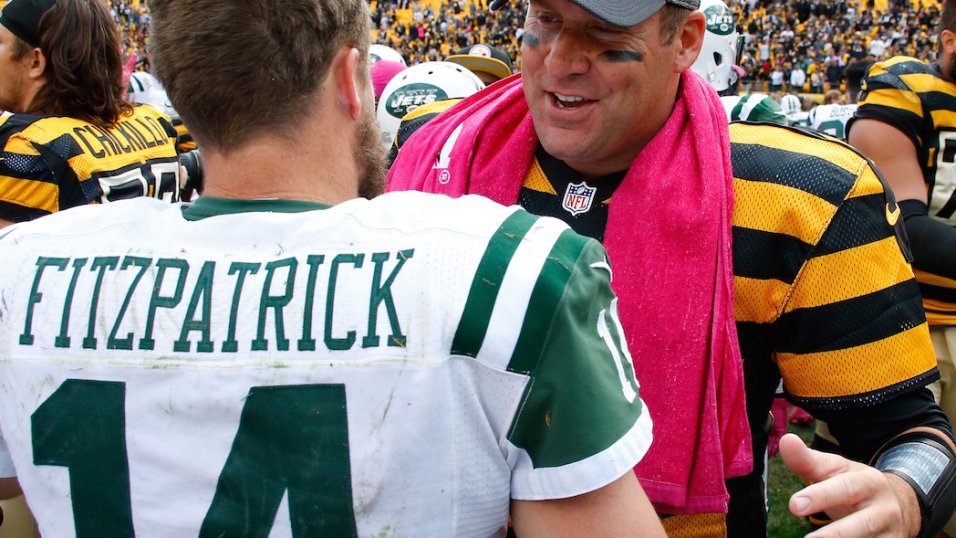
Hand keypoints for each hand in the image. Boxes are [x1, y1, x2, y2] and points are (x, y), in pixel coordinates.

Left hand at [779, 433, 920, 536]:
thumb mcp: (834, 471)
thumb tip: (786, 441)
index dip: (821, 496)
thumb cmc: (853, 486)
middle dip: (836, 534)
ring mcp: (891, 533)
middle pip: (862, 523)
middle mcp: (885, 509)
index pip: (845, 488)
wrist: (898, 506)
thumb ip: (808, 461)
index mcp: (869, 482)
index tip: (794, 504)